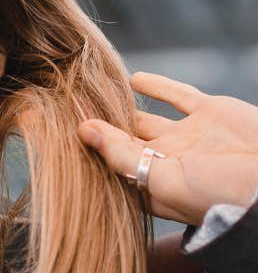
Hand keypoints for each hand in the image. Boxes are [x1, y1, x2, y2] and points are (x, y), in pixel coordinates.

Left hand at [77, 72, 257, 226]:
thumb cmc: (217, 195)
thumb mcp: (161, 180)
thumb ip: (120, 155)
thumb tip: (82, 130)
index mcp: (149, 186)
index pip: (108, 166)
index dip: (86, 151)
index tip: (54, 133)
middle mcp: (165, 162)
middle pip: (122, 140)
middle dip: (99, 127)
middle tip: (65, 106)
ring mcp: (188, 137)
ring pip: (145, 117)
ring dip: (120, 105)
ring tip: (91, 91)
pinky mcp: (210, 114)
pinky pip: (177, 96)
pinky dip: (155, 86)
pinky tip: (130, 78)